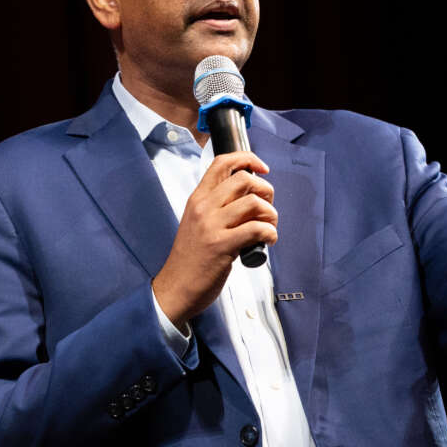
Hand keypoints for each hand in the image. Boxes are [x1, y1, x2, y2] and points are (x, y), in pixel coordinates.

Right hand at [153, 151, 277, 329]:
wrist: (176, 288)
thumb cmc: (190, 258)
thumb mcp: (198, 223)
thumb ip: (218, 207)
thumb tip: (251, 198)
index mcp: (197, 199)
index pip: (222, 163)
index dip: (248, 159)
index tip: (262, 168)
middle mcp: (203, 207)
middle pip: (244, 179)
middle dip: (266, 191)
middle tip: (267, 208)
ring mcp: (211, 226)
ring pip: (254, 203)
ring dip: (271, 214)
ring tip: (269, 227)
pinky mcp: (222, 246)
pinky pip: (257, 228)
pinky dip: (270, 233)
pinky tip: (268, 241)